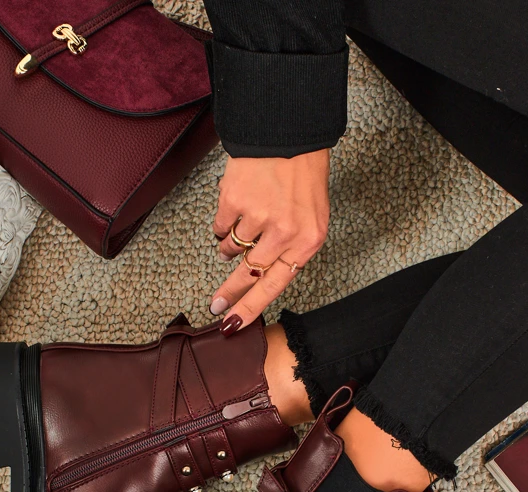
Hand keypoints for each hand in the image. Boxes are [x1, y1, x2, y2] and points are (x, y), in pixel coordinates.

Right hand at [209, 150, 330, 332]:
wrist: (290, 130)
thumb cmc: (303, 172)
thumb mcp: (312, 215)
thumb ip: (291, 246)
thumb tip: (257, 272)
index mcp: (307, 241)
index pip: (275, 285)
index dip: (251, 307)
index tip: (234, 324)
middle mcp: (285, 233)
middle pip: (249, 275)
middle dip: (230, 293)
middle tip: (216, 305)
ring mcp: (259, 218)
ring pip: (232, 249)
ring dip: (230, 246)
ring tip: (240, 226)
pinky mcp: (235, 201)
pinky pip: (220, 227)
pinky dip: (223, 224)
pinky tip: (234, 209)